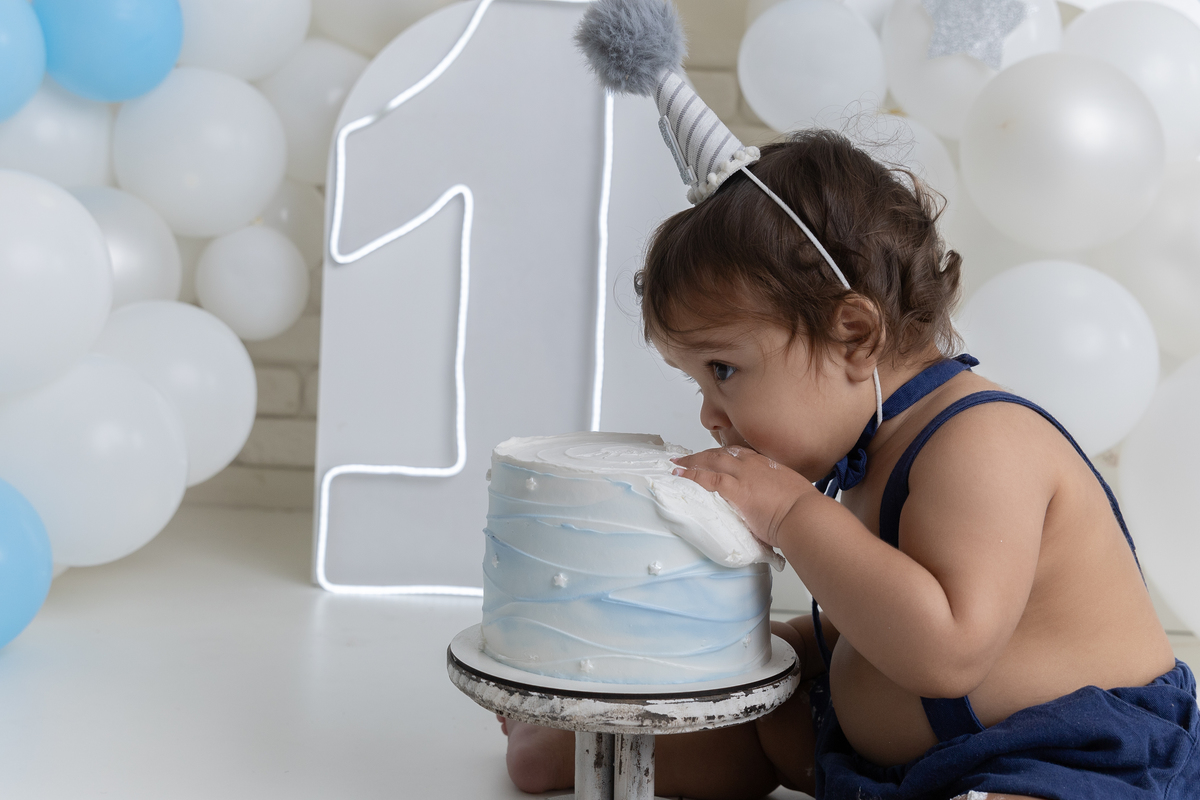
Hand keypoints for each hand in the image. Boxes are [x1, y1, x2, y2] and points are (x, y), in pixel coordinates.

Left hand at [671, 446, 815, 548]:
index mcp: (767, 464)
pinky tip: (680, 475)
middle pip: (721, 454)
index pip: (739, 454)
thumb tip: (773, 504)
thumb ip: (777, 494)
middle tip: (688, 458)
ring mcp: (743, 475)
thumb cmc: (803, 509)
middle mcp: (753, 465)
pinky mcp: (735, 489)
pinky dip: (691, 475)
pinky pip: (707, 478)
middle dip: (703, 455)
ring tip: (677, 464)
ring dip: (692, 462)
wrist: (804, 515)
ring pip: (711, 461)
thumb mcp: (791, 493)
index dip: (723, 454)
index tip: (714, 456)